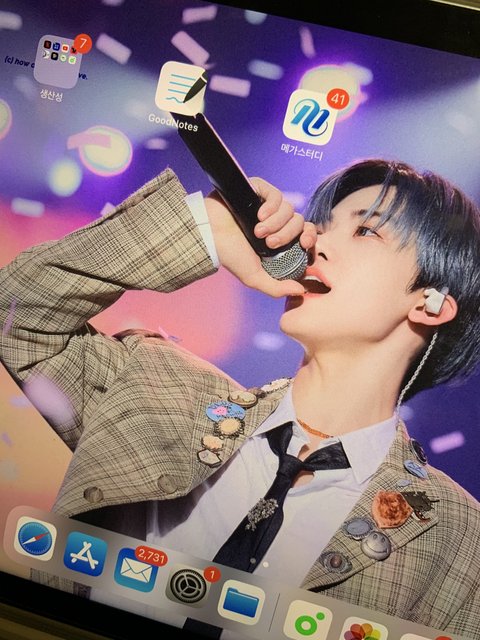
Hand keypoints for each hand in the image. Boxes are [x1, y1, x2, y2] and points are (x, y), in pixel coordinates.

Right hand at [204, 178, 315, 296]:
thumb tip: (301, 290)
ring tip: (257, 231)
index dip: (310, 238)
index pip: (306, 234)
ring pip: (289, 209)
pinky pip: (276, 195)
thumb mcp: (254, 277)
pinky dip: (272, 205)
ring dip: (276, 223)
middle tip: (269, 243)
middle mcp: (276, 222)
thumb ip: (277, 287)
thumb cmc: (228, 255)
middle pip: (299, 222)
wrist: (208, 235)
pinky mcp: (259, 191)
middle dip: (287, 234)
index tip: (304, 244)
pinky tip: (259, 215)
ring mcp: (267, 205)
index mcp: (280, 240)